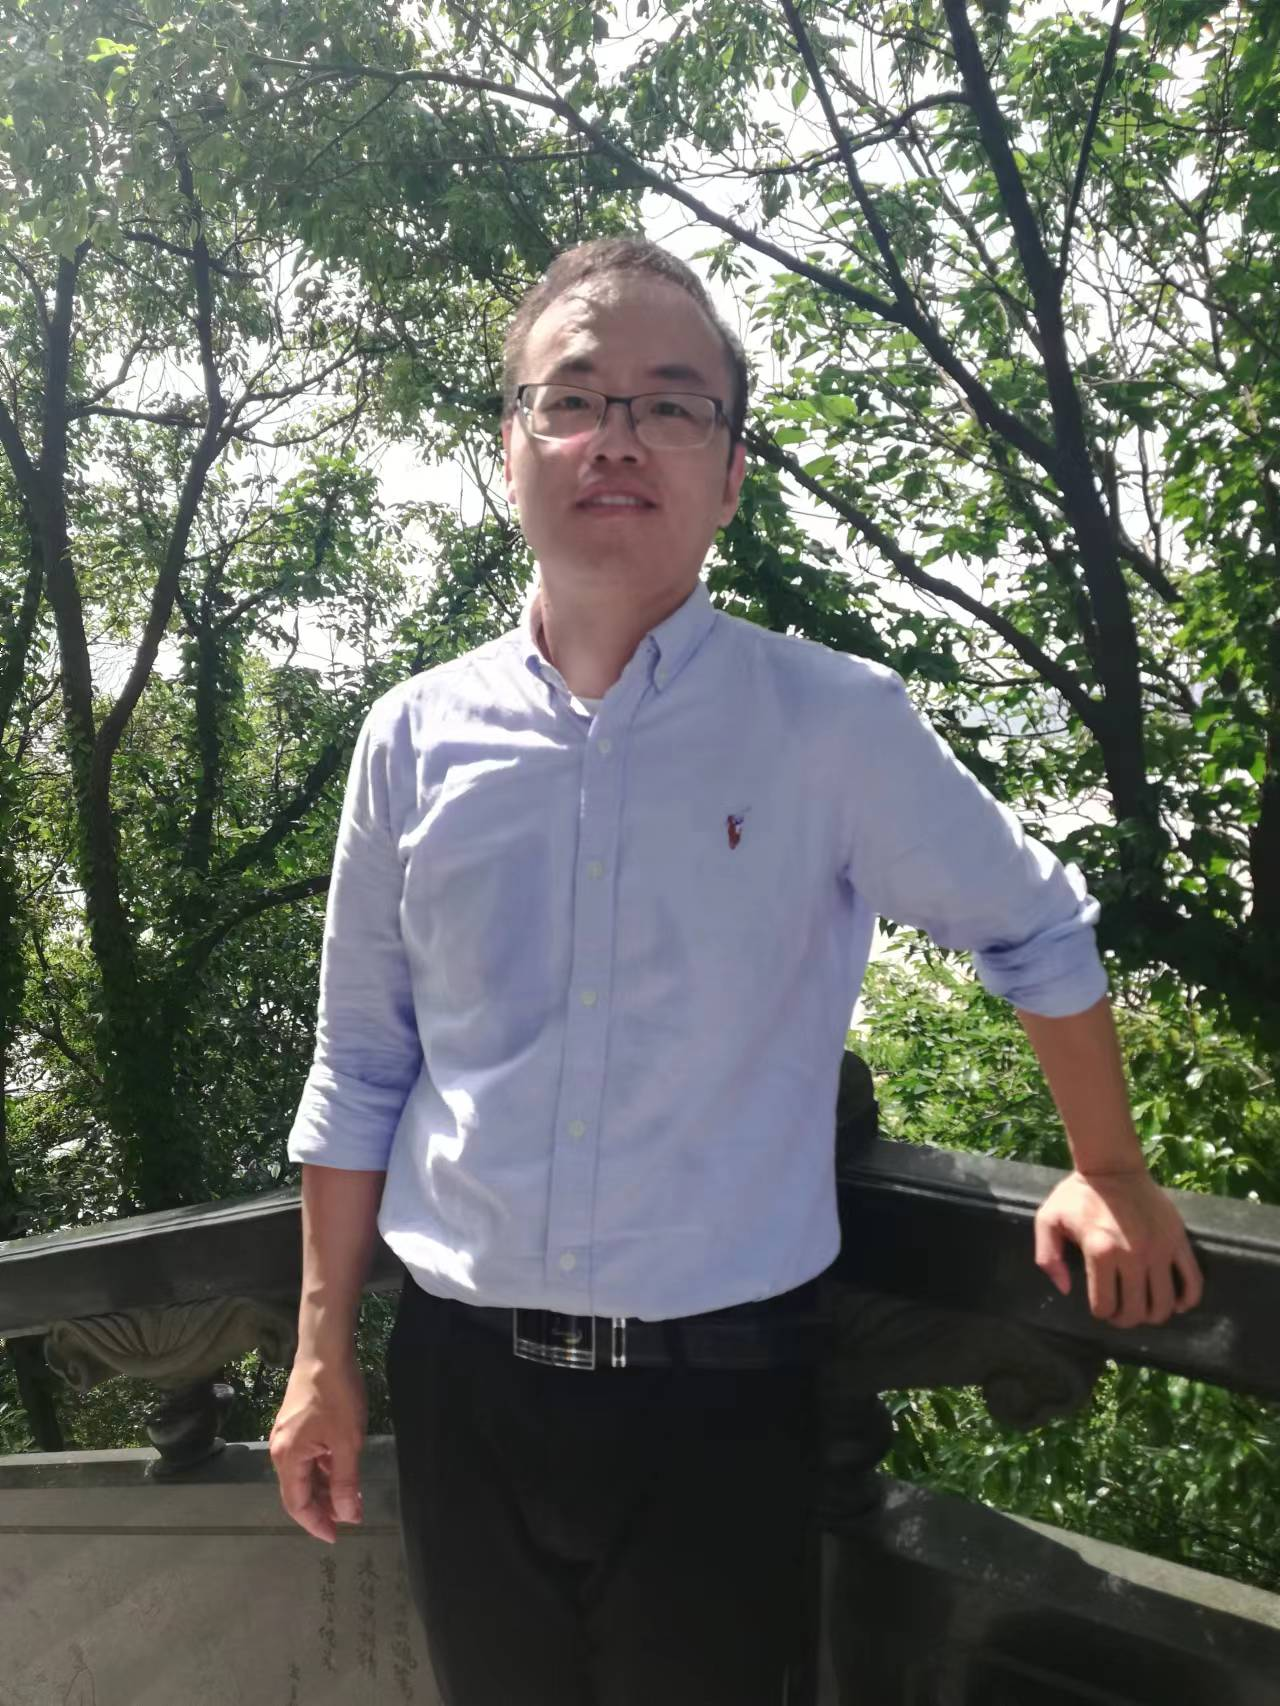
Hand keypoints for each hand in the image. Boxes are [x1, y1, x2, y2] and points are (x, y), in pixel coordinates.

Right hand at [269, 1352, 367, 1543]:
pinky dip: (325, 1468)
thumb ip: (346, 1482)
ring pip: (306, 1473)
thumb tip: (347, 1516)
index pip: (297, 1504)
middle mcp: (281, 1450)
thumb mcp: (347, 1442)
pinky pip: (309, 1456)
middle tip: (351, 1517)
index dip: (316, 1524)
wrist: (325, 1350)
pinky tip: (344, 1470)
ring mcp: (288, 1436)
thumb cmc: (337, 1395)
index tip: (337, 1537)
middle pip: (299, 1490)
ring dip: (327, 1487)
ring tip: (353, 1498)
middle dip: (324, 1507)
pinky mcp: (297, 1424)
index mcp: (287, 1458)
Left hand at [1034, 1168, 1203, 1327]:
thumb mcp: (1048, 1219)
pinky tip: (1176, 1303)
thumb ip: (1047, 1257)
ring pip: (1164, 1303)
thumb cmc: (1078, 1195)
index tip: (1100, 1306)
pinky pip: (1193, 1281)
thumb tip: (1065, 1289)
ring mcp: (1159, 1249)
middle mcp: (1133, 1255)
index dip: (1101, 1313)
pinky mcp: (1178, 1241)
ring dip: (1153, 1315)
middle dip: (1126, 1319)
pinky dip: (1188, 1300)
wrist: (1112, 1167)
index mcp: (1100, 1251)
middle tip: (1120, 1311)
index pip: (1105, 1306)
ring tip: (1143, 1307)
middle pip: (1136, 1311)